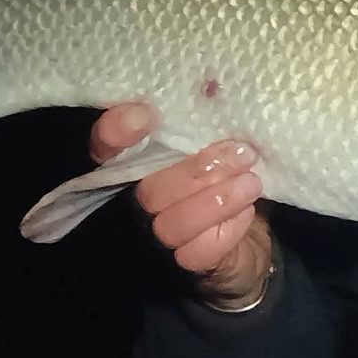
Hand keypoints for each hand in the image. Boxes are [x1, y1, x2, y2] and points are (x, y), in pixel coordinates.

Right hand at [90, 102, 273, 309]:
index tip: (144, 115)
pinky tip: (248, 211)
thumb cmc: (228, 179)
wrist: (249, 241)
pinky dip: (230, 228)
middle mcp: (138, 202)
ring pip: (172, 224)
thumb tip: (217, 93)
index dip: (116, 133)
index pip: (106, 149)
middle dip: (199, 170)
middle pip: (149, 190)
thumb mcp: (217, 145)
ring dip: (219, 200)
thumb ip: (206, 125)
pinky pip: (199, 251)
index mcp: (138, 166)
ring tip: (251, 183)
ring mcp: (158, 237)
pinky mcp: (186, 265)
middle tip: (242, 154)